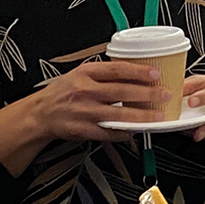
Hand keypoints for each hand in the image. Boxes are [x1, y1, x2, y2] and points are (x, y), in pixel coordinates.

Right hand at [0, 61, 168, 175]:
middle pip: (121, 92)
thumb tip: (133, 70)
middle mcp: (85, 91)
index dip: (138, 71)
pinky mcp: (83, 129)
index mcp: (85, 73)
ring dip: (141, 116)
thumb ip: (103, 73)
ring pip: (118, 114)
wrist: (40, 114)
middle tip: (164, 94)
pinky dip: (124, 133)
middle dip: (147, 94)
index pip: (117, 70)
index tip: (155, 73)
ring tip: (157, 116)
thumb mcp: (79, 74)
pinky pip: (108, 133)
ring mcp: (84, 112)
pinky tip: (136, 132)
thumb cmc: (63, 92)